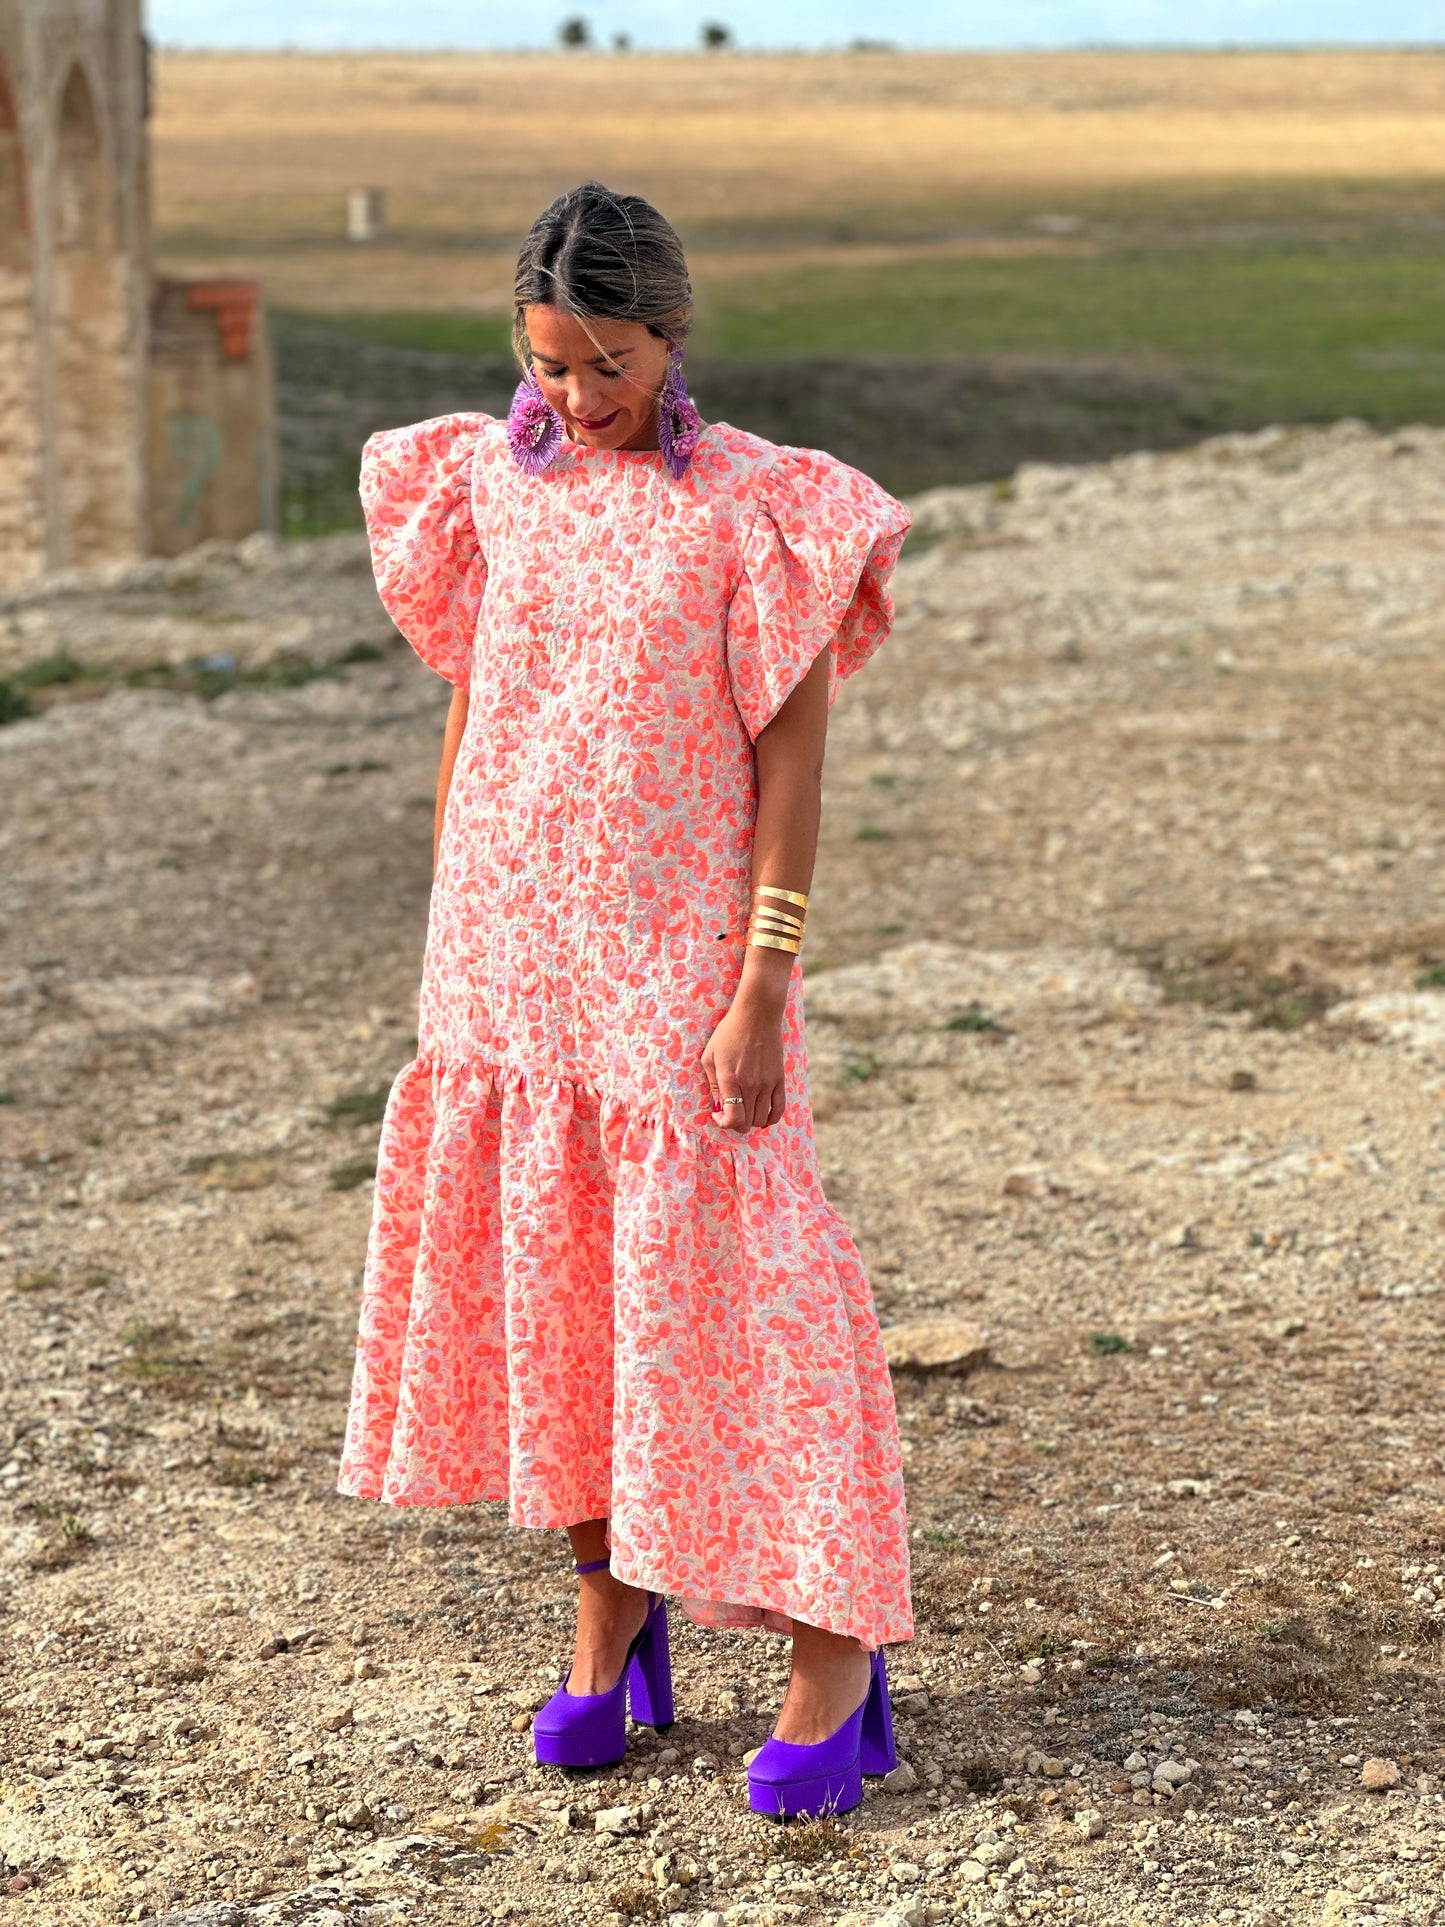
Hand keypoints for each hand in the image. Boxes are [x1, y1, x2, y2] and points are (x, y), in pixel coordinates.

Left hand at [702, 995, 785, 1131]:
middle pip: (747, 1122)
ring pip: (762, 1118)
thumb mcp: (710, 1056)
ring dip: (751, 1122)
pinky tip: (762, 1116)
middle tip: (729, 1113)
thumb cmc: (729, 1033)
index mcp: (731, 1079)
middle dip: (735, 1124)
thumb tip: (718, 1108)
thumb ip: (713, 1085)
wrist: (757, 1015)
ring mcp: (767, 1083)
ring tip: (744, 1112)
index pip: (733, 1118)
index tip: (718, 1114)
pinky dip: (771, 1118)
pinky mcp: (779, 1079)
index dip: (724, 1123)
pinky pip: (779, 1109)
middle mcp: (751, 1084)